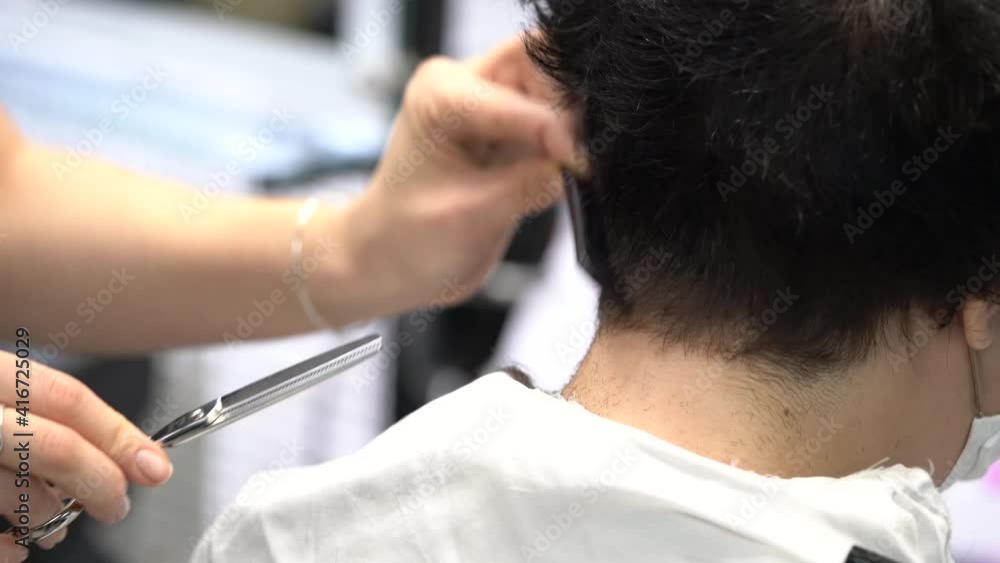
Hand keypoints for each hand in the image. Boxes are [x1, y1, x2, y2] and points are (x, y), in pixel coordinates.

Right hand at [0, 352, 171, 558]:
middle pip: (49, 444)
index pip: (64, 397)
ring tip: (56, 526)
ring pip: (16, 493)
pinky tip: (16, 547)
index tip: (155, 467)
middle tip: (116, 507)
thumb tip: (132, 457)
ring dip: (52, 517)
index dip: (117, 434)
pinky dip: (9, 549)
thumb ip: (44, 416)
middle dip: (98, 482)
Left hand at [317, 36, 581, 323]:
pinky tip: (570, 174)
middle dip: (568, 109)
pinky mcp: (512, 130)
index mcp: (442, 93)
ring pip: (558, 89)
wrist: (391, 262)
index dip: (555, 130)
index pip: (519, 95)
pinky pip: (559, 122)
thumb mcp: (472, 216)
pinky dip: (570, 146)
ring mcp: (492, 103)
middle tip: (581, 159)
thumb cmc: (410, 239)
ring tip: (575, 171)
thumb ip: (531, 183)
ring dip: (573, 128)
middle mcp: (466, 84)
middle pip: (544, 64)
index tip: (579, 166)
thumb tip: (585, 162)